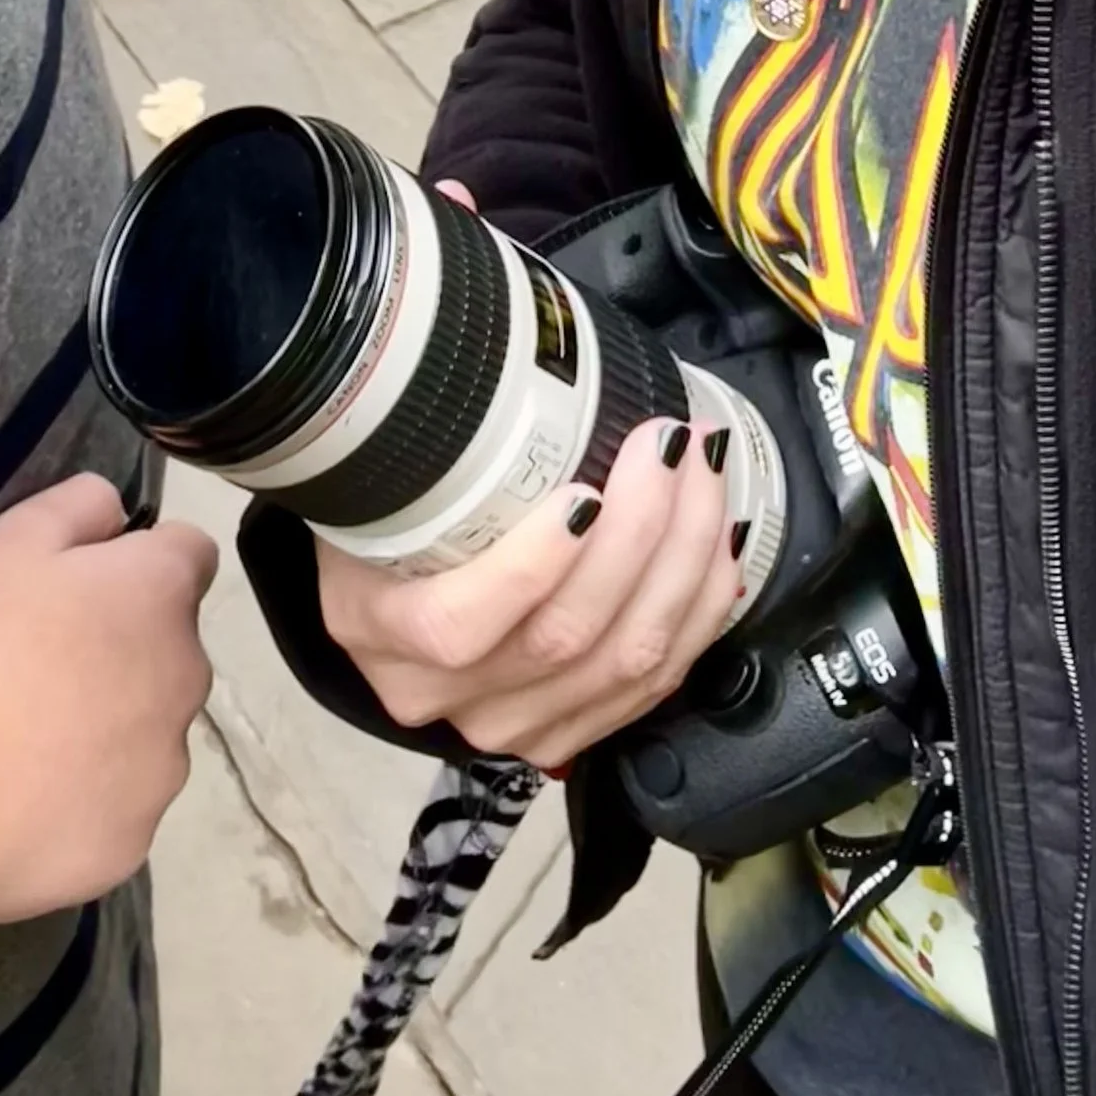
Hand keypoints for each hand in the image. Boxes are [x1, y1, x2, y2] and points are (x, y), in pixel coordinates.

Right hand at [0, 476, 214, 927]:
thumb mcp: (8, 541)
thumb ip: (79, 507)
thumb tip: (117, 511)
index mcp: (161, 595)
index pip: (191, 552)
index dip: (141, 560)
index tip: (85, 584)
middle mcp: (186, 678)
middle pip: (170, 649)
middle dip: (124, 650)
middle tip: (39, 666)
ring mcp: (164, 770)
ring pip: (149, 733)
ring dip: (110, 730)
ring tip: (25, 746)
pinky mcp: (133, 843)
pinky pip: (117, 809)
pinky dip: (85, 803)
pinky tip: (23, 805)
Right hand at [317, 414, 741, 769]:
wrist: (387, 584)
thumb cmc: (390, 502)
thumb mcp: (380, 470)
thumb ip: (428, 442)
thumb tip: (508, 361)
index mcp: (378, 627)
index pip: (456, 624)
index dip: (530, 568)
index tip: (584, 493)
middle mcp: (440, 694)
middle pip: (564, 638)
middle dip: (641, 533)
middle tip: (671, 443)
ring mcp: (508, 725)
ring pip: (624, 663)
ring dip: (684, 561)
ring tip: (705, 474)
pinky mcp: (564, 734)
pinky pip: (652, 686)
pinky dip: (698, 612)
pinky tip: (717, 547)